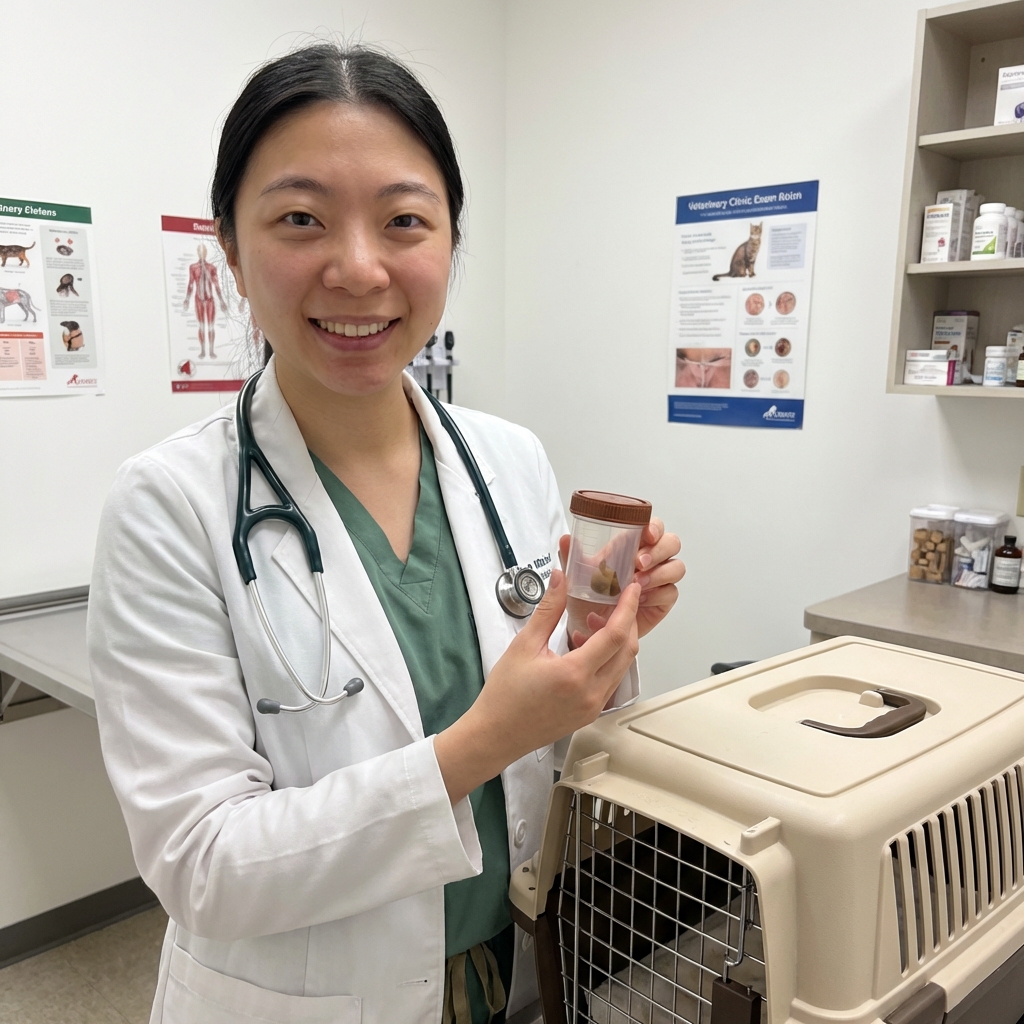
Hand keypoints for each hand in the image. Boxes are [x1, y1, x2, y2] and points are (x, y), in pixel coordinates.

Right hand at [434, 569, 638, 804]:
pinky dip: (607, 660)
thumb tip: (561, 578)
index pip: (616, 635)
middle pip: (627, 651)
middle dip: (627, 622)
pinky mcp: (590, 714)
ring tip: (592, 624)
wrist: (496, 735)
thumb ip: (548, 610)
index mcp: (575, 674)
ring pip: (621, 667)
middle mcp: (591, 693)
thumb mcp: (524, 645)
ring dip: (616, 642)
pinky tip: (585, 649)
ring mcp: (594, 707)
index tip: (631, 590)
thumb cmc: (505, 694)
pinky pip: (611, 681)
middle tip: (616, 602)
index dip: (627, 609)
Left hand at [558, 517, 683, 638]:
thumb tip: (566, 539)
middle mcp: (650, 558)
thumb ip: (572, 556)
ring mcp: (658, 578)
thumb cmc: (588, 594)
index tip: (647, 535)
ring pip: (676, 567)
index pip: (654, 527)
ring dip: (659, 573)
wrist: (590, 623)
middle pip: (671, 543)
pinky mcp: (662, 599)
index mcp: (632, 544)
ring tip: (637, 583)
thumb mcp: (578, 573)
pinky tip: (641, 598)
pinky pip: (671, 592)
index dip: (655, 527)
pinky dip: (658, 594)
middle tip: (639, 563)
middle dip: (658, 551)